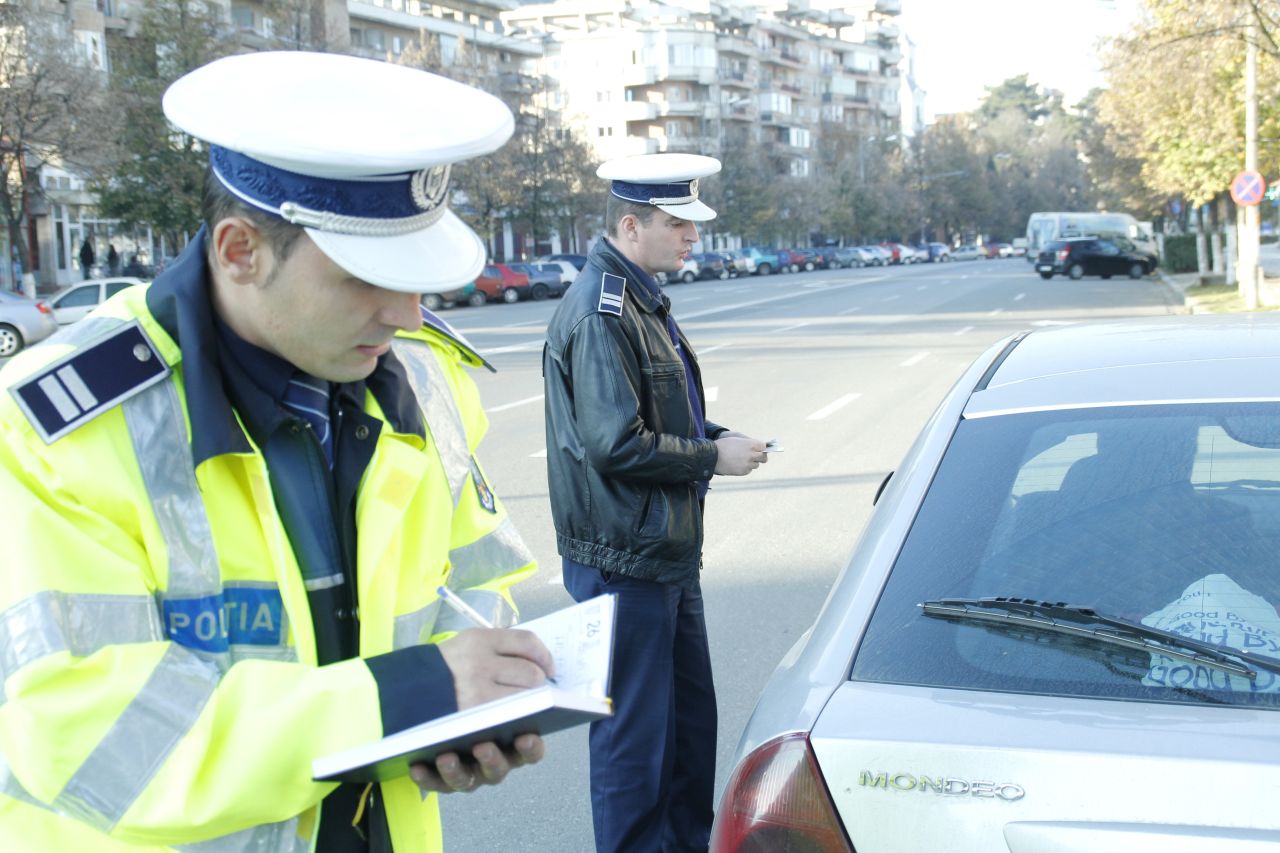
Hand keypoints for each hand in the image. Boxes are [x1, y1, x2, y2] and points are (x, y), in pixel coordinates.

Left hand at [409, 629, 553, 793]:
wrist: (414, 679)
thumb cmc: (461, 667)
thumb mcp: (488, 651)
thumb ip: (521, 655)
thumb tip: (541, 670)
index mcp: (512, 731)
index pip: (530, 748)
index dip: (530, 746)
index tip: (524, 736)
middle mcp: (492, 750)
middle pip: (502, 766)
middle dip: (494, 757)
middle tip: (483, 744)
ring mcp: (464, 764)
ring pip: (468, 781)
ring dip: (460, 770)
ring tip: (448, 756)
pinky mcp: (435, 771)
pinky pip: (433, 783)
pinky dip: (427, 776)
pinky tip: (417, 766)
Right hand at [437, 628, 554, 709]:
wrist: (408, 691)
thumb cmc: (445, 667)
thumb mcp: (467, 644)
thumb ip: (498, 647)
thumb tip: (536, 660)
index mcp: (479, 640)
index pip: (527, 642)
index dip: (544, 655)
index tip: (548, 666)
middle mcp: (479, 663)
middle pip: (531, 672)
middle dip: (539, 681)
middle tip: (538, 687)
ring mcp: (478, 692)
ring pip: (525, 696)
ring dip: (532, 700)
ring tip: (527, 701)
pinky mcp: (475, 717)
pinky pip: (511, 713)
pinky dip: (519, 715)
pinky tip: (519, 717)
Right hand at [713, 435, 766, 475]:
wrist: (712, 456)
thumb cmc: (724, 445)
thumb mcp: (738, 439)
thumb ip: (750, 443)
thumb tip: (761, 447)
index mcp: (751, 444)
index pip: (764, 447)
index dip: (762, 448)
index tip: (760, 449)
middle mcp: (752, 454)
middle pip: (763, 457)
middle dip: (760, 457)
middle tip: (756, 457)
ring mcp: (748, 464)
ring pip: (756, 464)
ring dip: (751, 462)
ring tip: (740, 459)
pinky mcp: (744, 471)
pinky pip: (749, 470)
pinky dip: (745, 468)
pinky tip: (736, 464)